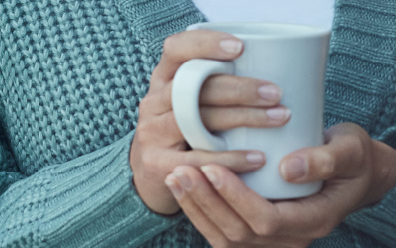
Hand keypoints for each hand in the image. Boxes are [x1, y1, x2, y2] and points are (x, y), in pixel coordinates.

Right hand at [130, 30, 289, 213]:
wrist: (152, 171)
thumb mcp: (188, 102)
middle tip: (275, 93)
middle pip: (193, 86)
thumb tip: (272, 75)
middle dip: (238, 88)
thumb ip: (212, 86)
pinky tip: (258, 158)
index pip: (176, 49)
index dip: (205, 44)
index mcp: (163, 79)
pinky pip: (198, 158)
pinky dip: (231, 158)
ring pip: (196, 119)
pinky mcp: (157, 163)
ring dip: (242, 117)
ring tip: (277, 118)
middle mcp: (154, 102)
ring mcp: (152, 133)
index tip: (240, 48)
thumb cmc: (183, 129)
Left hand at [165, 122, 395, 246]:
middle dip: (206, 201)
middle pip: (238, 232)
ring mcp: (273, 238)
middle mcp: (291, 237)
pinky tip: (184, 189)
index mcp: (313, 220)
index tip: (213, 167)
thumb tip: (289, 169)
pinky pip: (222, 231)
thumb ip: (326, 160)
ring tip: (175, 177)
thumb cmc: (351, 158)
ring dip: (196, 208)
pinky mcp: (257, 230)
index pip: (266, 219)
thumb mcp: (349, 151)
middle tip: (182, 170)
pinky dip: (200, 212)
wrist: (350, 171)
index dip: (236, 197)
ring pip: (225, 236)